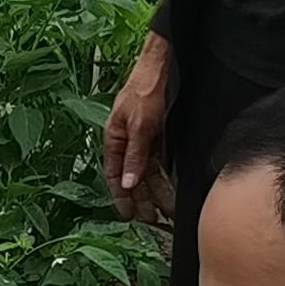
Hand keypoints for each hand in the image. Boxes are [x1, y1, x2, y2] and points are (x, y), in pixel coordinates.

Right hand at [103, 33, 174, 222]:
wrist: (164, 66)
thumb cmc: (145, 89)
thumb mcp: (139, 124)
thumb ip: (134, 155)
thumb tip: (128, 183)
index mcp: (114, 138)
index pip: (113, 174)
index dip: (120, 195)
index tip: (127, 214)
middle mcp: (128, 142)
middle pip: (132, 177)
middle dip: (141, 199)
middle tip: (151, 219)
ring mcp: (144, 139)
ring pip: (148, 172)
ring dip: (155, 191)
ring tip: (165, 210)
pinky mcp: (159, 136)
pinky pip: (160, 163)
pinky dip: (164, 177)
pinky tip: (171, 189)